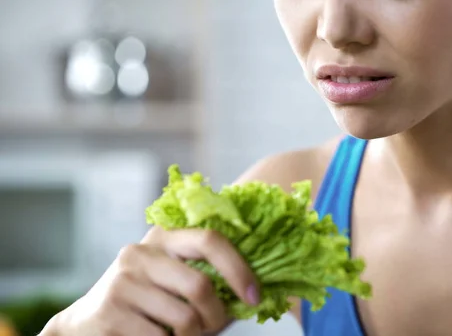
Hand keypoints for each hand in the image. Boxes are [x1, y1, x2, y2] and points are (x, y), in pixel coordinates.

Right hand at [43, 227, 258, 335]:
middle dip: (217, 315)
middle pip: (200, 285)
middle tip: (215, 327)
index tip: (254, 296)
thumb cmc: (143, 301)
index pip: (210, 240)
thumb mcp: (169, 276)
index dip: (239, 268)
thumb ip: (203, 274)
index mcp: (163, 238)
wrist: (85, 323)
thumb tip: (252, 292)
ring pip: (184, 318)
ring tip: (186, 335)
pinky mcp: (110, 312)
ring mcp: (122, 282)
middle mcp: (140, 254)